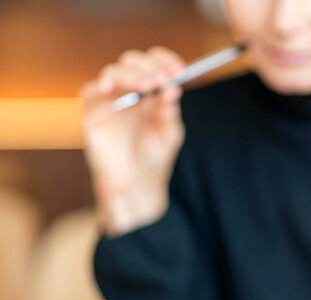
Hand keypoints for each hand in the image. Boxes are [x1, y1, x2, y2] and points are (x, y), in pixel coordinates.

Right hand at [79, 47, 186, 234]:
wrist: (137, 186)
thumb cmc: (154, 158)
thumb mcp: (169, 135)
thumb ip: (170, 112)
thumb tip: (172, 88)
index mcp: (149, 93)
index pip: (153, 64)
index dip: (164, 61)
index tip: (179, 69)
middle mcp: (128, 93)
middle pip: (131, 63)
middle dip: (148, 67)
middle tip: (162, 78)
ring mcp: (110, 102)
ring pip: (112, 73)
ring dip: (129, 74)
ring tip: (147, 85)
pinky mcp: (92, 115)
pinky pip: (90, 92)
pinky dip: (100, 86)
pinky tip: (111, 87)